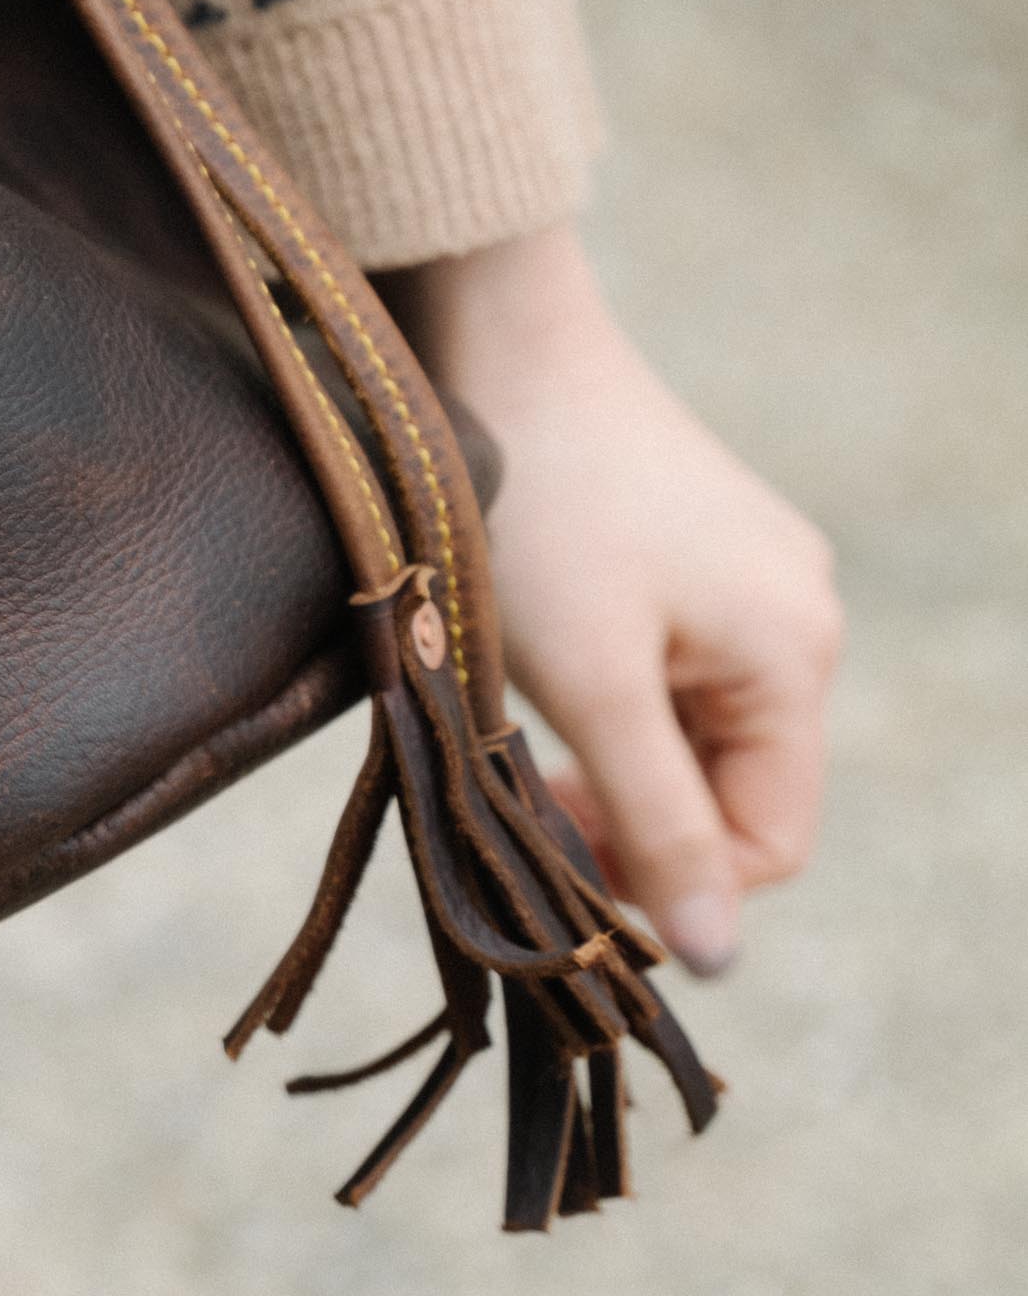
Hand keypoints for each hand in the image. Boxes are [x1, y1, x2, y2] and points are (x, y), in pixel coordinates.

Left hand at [378, 223, 840, 977]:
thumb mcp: (593, 684)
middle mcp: (796, 612)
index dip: (666, 873)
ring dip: (606, 741)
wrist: (498, 337)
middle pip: (727, 784)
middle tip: (522, 781)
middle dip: (630, 804)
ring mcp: (745, 571)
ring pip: (684, 723)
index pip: (766, 843)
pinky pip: (661, 657)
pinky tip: (534, 645)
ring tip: (520, 704)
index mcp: (797, 655)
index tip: (558, 848)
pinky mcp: (688, 539)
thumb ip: (656, 822)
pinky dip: (601, 680)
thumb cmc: (543, 508)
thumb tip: (718, 958)